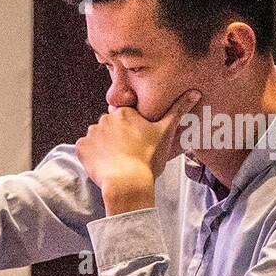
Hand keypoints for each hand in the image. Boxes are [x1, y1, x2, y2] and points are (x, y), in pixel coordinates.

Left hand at [75, 90, 199, 214]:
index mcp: (124, 112)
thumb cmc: (148, 159)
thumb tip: (194, 92)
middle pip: (110, 127)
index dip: (132, 131)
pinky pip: (85, 149)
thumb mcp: (166, 132)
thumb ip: (178, 110)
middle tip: (128, 154)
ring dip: (104, 147)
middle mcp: (105, 119)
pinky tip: (104, 165)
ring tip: (117, 161)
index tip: (137, 144)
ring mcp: (91, 133)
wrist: (127, 183)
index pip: (125, 118)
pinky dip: (92, 156)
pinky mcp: (81, 148)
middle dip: (117, 138)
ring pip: (98, 138)